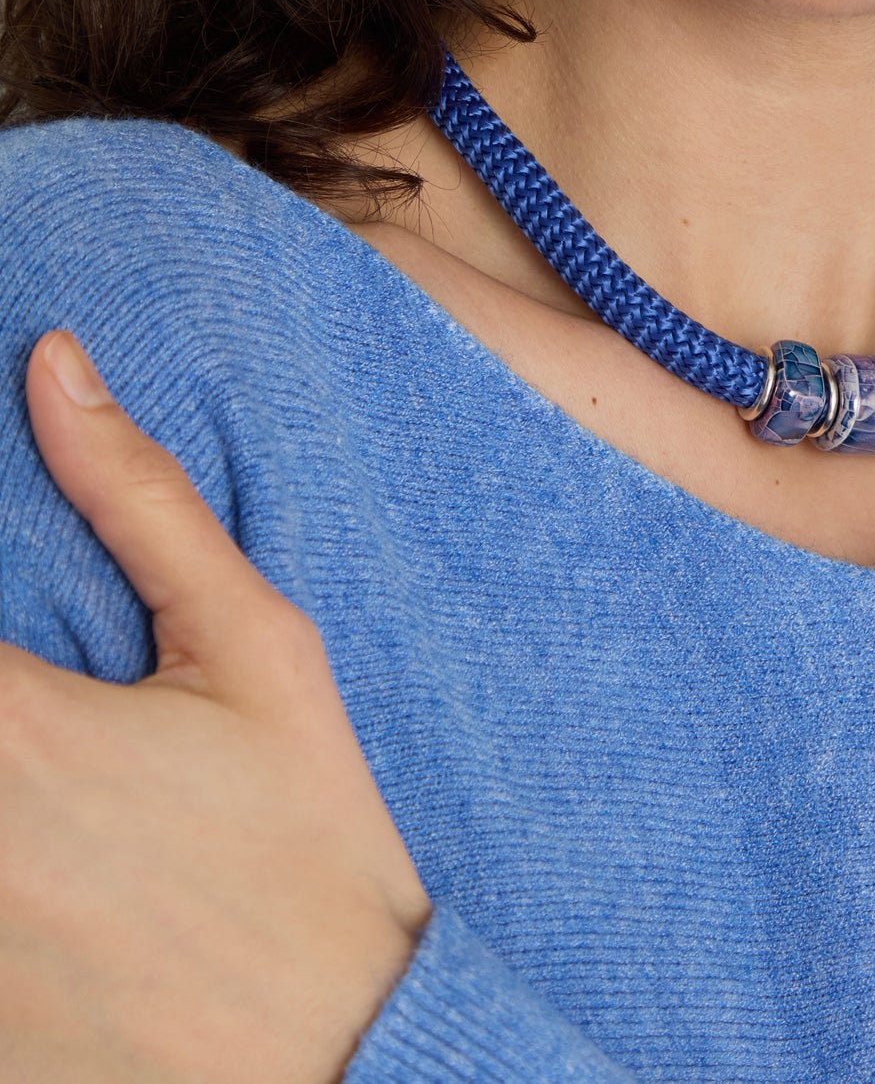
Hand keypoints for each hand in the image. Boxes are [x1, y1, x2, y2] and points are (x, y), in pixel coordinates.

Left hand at [0, 328, 431, 1082]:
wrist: (339, 1068)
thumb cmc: (305, 851)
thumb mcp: (257, 654)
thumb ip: (141, 501)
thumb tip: (54, 362)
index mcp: (4, 724)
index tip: (25, 635)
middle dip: (2, 700)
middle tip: (50, 719)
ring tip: (60, 791)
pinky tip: (53, 881)